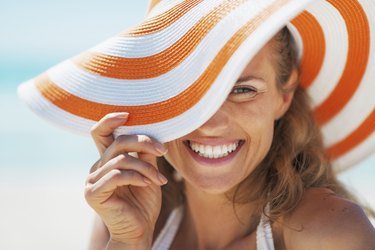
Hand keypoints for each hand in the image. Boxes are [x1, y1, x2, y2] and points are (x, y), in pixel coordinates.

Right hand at [84, 113, 167, 247]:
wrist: (140, 229)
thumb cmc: (144, 201)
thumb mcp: (148, 171)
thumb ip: (145, 153)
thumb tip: (151, 132)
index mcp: (107, 160)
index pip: (101, 133)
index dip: (110, 120)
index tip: (127, 114)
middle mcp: (96, 167)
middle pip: (118, 142)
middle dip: (143, 142)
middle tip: (162, 151)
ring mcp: (92, 180)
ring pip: (121, 159)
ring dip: (146, 167)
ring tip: (160, 180)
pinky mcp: (93, 193)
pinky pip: (117, 175)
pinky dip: (137, 176)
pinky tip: (148, 184)